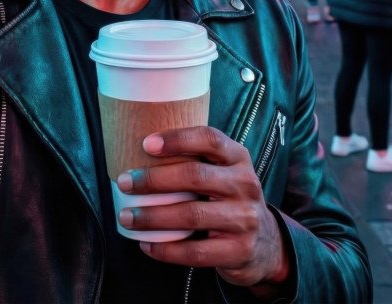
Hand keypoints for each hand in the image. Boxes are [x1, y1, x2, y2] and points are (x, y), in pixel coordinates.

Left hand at [116, 126, 290, 289]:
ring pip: (191, 215)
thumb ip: (196, 159)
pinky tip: (146, 245)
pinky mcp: (239, 250)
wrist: (266, 244)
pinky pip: (196, 252)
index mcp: (238, 158)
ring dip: (153, 216)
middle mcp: (245, 184)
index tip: (146, 144)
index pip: (210, 138)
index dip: (177, 138)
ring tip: (127, 216)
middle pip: (195, 176)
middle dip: (154, 179)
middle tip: (125, 182)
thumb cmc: (228, 198)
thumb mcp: (224, 172)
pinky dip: (166, 249)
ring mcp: (245, 219)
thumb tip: (139, 150)